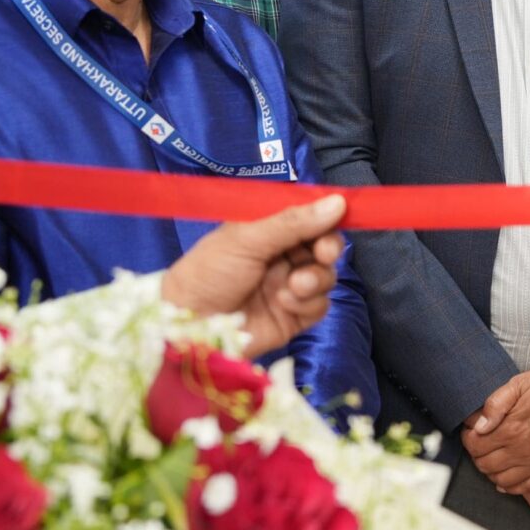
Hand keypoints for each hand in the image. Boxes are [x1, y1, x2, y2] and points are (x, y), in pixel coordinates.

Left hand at [160, 195, 347, 355]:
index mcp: (267, 231)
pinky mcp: (294, 317)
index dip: (325, 217)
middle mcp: (281, 257)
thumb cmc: (209, 273)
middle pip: (324, 246)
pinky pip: (320, 305)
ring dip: (316, 278)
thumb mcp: (247, 239)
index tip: (338, 215)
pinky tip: (284, 304)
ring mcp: (289, 287)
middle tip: (323, 253)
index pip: (307, 218)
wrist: (190, 327)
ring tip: (294, 285)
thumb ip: (293, 222)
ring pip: (326, 276)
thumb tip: (338, 202)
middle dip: (328, 247)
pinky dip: (308, 303)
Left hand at [463, 366, 529, 505]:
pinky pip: (526, 487)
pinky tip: (507, 478)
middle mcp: (523, 450)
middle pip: (486, 465)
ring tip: (492, 460)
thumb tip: (478, 425)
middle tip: (480, 446)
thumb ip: (495, 404)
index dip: (469, 439)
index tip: (471, 433)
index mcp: (512, 429)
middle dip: (477, 456)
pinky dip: (512, 487)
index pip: (476, 446)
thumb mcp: (520, 384)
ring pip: (502, 480)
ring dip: (492, 473)